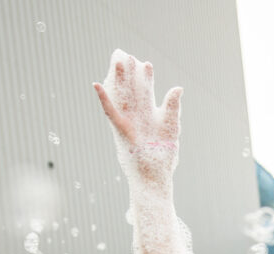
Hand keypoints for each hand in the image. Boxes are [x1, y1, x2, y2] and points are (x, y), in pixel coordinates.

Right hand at [94, 51, 182, 178]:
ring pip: (121, 97)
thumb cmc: (162, 159)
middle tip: (127, 54)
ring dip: (118, 80)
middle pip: (132, 91)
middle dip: (130, 74)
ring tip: (118, 60)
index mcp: (148, 117)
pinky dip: (104, 99)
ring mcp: (127, 124)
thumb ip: (171, 107)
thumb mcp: (170, 128)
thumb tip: (177, 87)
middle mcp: (136, 118)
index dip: (145, 78)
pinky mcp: (121, 132)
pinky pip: (110, 113)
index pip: (145, 92)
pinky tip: (97, 84)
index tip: (146, 63)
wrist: (154, 179)